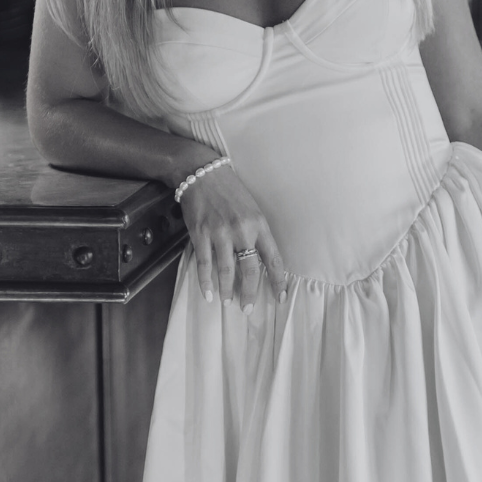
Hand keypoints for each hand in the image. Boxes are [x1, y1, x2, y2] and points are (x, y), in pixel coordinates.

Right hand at [180, 162, 285, 309]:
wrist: (202, 173)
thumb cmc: (230, 191)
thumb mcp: (252, 209)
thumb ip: (256, 233)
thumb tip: (259, 260)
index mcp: (259, 224)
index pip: (273, 259)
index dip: (278, 281)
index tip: (281, 297)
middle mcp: (242, 231)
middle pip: (250, 270)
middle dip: (250, 293)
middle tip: (248, 309)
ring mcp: (220, 233)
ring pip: (226, 270)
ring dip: (227, 290)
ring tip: (228, 302)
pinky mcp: (201, 234)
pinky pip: (204, 263)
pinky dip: (206, 281)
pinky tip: (208, 293)